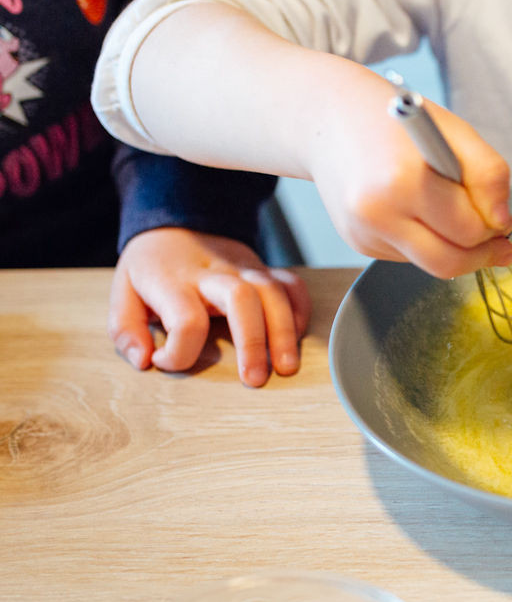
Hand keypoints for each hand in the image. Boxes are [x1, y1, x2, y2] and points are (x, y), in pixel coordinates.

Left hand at [109, 228, 311, 386]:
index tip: (164, 362)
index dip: (179, 352)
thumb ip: (125, 330)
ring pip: (273, 292)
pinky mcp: (264, 267)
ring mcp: (243, 267)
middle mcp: (213, 272)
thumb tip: (145, 360)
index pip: (186, 320)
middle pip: (242, 299)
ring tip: (286, 368)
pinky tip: (296, 338)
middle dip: (253, 342)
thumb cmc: (151, 268)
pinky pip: (291, 284)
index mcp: (172, 280)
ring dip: (284, 332)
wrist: (176, 222)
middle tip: (254, 379)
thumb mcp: (122, 292)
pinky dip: (300, 311)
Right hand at [301, 71, 511, 278]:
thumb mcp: (455, 133)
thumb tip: (501, 221)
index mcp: (402, 180)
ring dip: (453, 247)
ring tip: (453, 212)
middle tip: (496, 238)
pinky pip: (409, 257)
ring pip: (431, 264)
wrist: (328, 118)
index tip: (503, 220)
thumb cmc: (395, 121)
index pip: (469, 230)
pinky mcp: (357, 242)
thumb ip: (489, 176)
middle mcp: (375, 213)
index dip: (495, 227)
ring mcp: (363, 232)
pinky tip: (417, 210)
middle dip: (481, 253)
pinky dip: (426, 241)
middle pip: (450, 262)